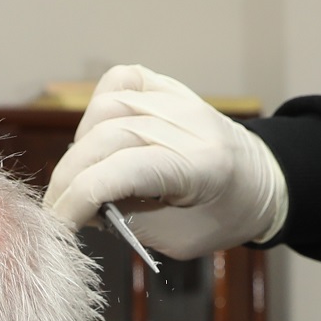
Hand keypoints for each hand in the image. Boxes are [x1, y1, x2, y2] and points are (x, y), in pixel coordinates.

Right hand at [43, 65, 288, 258]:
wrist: (262, 180)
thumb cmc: (225, 216)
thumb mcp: (180, 240)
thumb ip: (129, 222)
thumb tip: (82, 206)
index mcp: (200, 168)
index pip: (119, 174)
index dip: (76, 201)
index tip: (58, 227)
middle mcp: (187, 124)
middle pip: (104, 139)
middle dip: (68, 180)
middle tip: (59, 210)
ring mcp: (178, 99)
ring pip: (105, 109)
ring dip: (81, 147)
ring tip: (84, 177)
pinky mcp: (169, 86)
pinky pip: (119, 81)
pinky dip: (98, 108)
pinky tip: (99, 137)